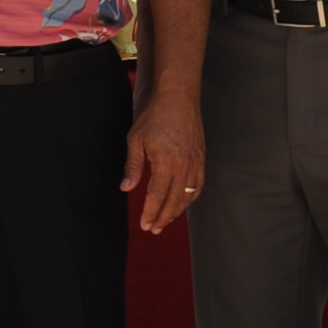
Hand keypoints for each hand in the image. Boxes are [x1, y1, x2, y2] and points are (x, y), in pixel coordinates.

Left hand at [123, 91, 204, 233]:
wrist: (177, 97)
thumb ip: (132, 167)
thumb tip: (126, 189)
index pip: (158, 196)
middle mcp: (184, 166)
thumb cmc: (153, 116)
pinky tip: (182, 203)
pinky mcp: (201, 158)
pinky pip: (198, 185)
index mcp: (166, 162)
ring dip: (177, 211)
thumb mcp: (135, 140)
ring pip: (188, 196)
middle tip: (153, 229)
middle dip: (163, 217)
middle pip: (174, 201)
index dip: (151, 213)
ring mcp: (195, 162)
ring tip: (165, 221)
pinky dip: (190, 198)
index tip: (145, 225)